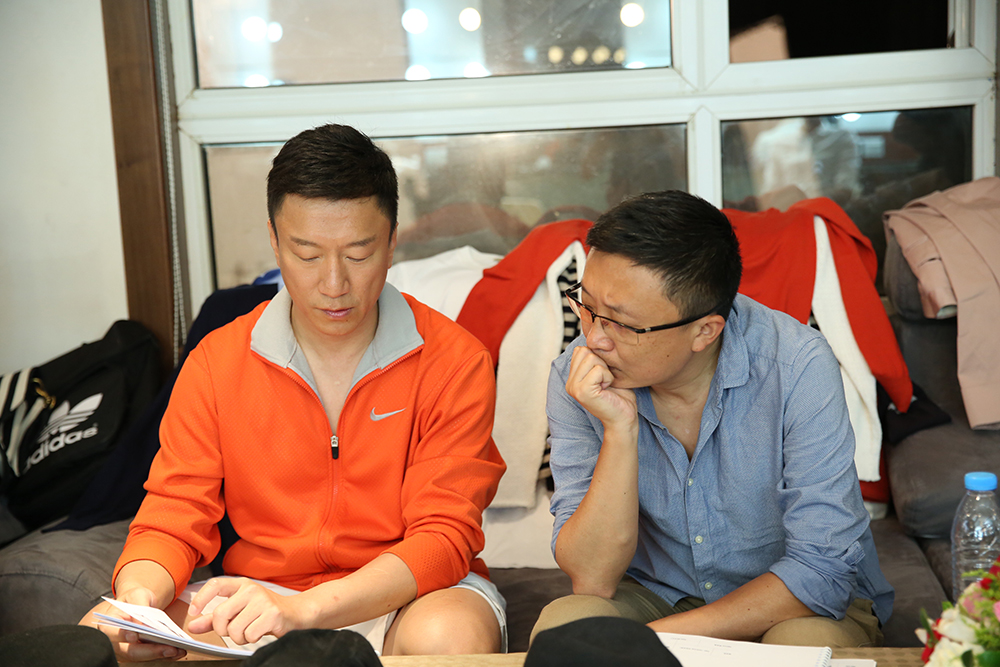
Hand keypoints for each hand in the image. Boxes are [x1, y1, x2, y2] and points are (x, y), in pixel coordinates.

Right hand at [82, 587, 185, 660]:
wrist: (137, 603)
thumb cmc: (135, 598)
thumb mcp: (137, 595)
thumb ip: (139, 606)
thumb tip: (144, 624)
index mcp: (109, 624)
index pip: (112, 633)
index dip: (122, 635)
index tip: (134, 636)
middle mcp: (115, 642)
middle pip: (130, 651)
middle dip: (150, 651)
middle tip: (170, 648)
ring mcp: (126, 650)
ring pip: (142, 657)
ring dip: (161, 655)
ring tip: (179, 651)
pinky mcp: (139, 653)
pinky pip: (151, 657)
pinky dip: (165, 655)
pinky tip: (179, 652)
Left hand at [187, 577, 308, 644]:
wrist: (296, 613)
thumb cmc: (265, 612)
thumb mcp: (239, 611)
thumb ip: (215, 619)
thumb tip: (193, 625)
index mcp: (241, 585)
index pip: (216, 584)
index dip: (201, 598)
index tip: (194, 612)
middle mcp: (251, 589)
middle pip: (221, 614)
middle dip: (224, 630)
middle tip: (235, 630)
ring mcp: (263, 600)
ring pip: (234, 629)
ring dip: (240, 637)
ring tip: (251, 630)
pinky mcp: (272, 614)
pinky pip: (249, 635)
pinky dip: (252, 639)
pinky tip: (261, 631)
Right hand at [566, 346, 637, 429]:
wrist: (624, 418)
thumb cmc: (620, 396)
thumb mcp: (607, 371)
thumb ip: (597, 358)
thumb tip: (597, 335)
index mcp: (573, 378)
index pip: (581, 349)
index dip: (598, 358)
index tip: (604, 376)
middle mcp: (570, 382)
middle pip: (586, 351)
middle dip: (602, 363)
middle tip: (606, 381)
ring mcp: (574, 387)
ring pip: (592, 358)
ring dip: (606, 371)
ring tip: (607, 385)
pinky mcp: (582, 392)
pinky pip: (598, 370)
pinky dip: (608, 377)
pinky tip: (608, 389)